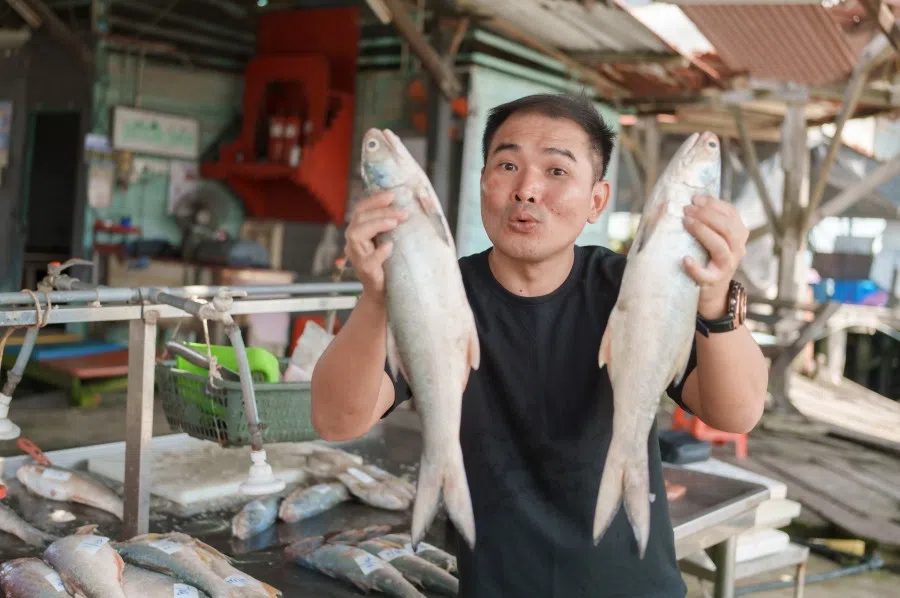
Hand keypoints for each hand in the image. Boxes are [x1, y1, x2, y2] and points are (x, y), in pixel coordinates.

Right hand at [343, 191, 407, 299]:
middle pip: (359, 218)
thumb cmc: (388, 262)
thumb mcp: (390, 239)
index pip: (361, 209)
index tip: (392, 194)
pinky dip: (380, 251)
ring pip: (357, 235)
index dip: (374, 200)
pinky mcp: (365, 270)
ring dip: (377, 224)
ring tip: (395, 223)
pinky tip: (390, 247)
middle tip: (402, 212)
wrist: (384, 290)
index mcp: (359, 231)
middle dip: (381, 211)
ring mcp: (357, 256)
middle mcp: (353, 242)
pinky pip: (368, 259)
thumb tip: (414, 205)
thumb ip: (393, 224)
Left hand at [682, 194, 747, 318]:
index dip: (713, 204)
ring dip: (702, 231)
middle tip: (686, 210)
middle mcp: (737, 248)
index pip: (731, 213)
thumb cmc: (707, 257)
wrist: (712, 291)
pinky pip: (705, 275)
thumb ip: (705, 221)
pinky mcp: (714, 281)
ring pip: (721, 247)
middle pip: (727, 228)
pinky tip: (685, 259)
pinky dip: (695, 267)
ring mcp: (727, 266)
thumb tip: (677, 202)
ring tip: (685, 222)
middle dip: (706, 215)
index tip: (694, 199)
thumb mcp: (712, 237)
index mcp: (738, 234)